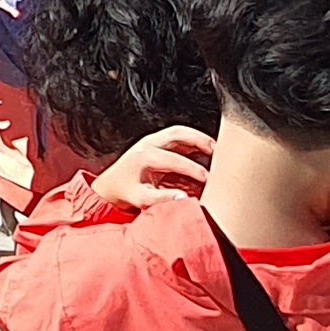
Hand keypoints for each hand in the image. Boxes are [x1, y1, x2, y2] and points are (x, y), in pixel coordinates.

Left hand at [86, 123, 215, 211]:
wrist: (110, 185)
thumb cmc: (123, 192)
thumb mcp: (140, 199)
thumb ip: (161, 199)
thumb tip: (183, 198)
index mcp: (145, 156)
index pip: (175, 160)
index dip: (195, 169)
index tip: (209, 179)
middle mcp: (148, 144)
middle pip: (179, 134)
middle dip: (201, 141)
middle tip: (220, 152)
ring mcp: (152, 140)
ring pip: (180, 131)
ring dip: (199, 138)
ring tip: (217, 149)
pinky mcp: (156, 142)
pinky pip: (178, 136)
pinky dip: (194, 140)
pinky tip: (205, 150)